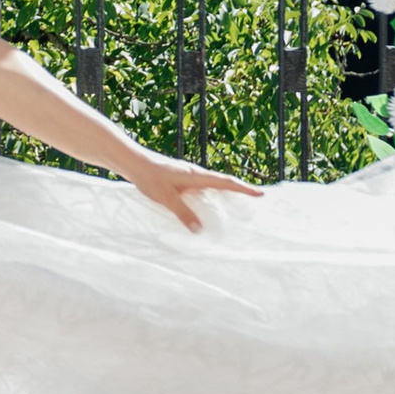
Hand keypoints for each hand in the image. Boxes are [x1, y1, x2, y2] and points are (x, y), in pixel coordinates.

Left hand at [121, 152, 261, 234]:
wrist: (134, 163)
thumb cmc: (150, 178)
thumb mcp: (167, 198)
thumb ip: (183, 213)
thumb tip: (200, 230)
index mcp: (197, 176)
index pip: (226, 182)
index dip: (244, 189)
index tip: (260, 194)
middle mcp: (196, 174)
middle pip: (223, 183)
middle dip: (240, 191)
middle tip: (254, 202)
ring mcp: (189, 176)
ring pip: (212, 185)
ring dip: (225, 193)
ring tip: (235, 206)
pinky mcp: (181, 178)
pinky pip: (202, 187)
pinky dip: (211, 195)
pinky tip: (207, 205)